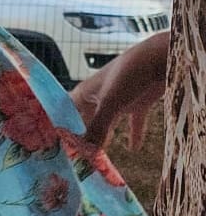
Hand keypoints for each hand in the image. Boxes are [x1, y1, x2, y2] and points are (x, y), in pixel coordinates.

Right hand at [69, 31, 168, 149]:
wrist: (160, 56)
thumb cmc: (129, 74)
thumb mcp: (110, 103)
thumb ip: (98, 128)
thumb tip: (85, 153)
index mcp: (85, 93)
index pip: (65, 112)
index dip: (59, 127)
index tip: (54, 146)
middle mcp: (98, 97)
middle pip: (85, 120)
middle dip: (81, 137)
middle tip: (75, 158)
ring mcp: (118, 99)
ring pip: (107, 123)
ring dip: (104, 138)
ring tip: (97, 158)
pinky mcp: (138, 102)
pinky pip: (133, 122)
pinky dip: (134, 135)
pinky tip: (134, 149)